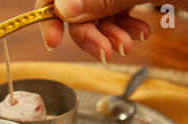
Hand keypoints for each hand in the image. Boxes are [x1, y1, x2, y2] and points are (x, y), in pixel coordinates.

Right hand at [36, 0, 150, 62]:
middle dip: (88, 32)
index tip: (53, 42)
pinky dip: (124, 28)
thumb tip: (64, 9)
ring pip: (97, 13)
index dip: (49, 15)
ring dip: (108, 36)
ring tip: (125, 46)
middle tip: (103, 53)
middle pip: (76, 6)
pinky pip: (117, 13)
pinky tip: (138, 34)